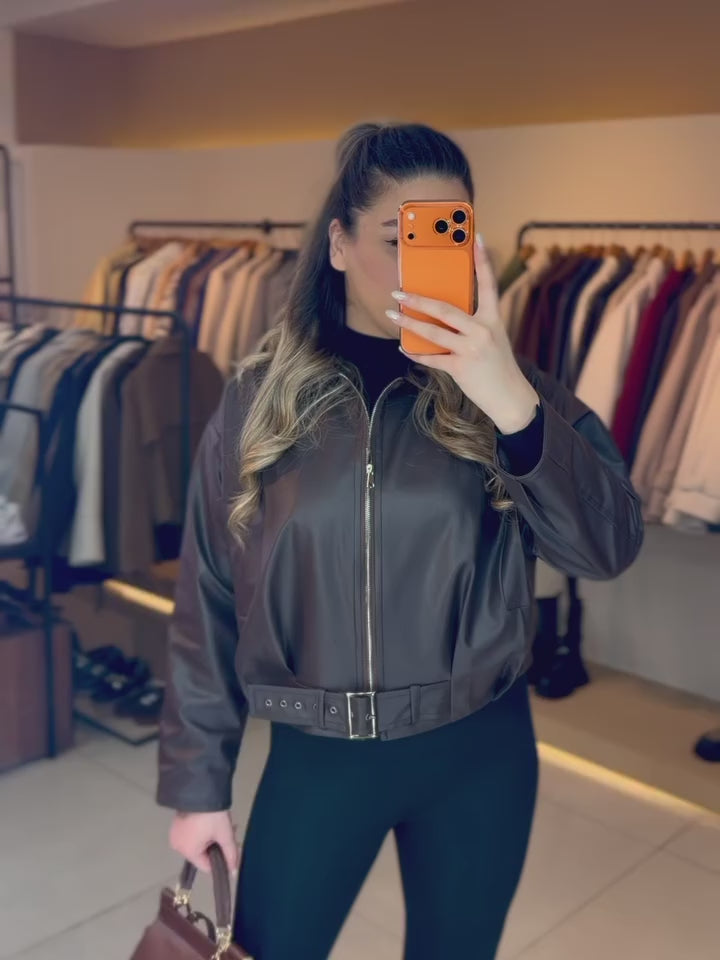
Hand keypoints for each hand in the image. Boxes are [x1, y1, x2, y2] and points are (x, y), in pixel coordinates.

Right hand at [169, 810, 238, 874]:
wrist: (201, 789)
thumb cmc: (212, 814)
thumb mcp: (225, 834)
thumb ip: (230, 854)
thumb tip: (233, 871)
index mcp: (188, 852)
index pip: (207, 866)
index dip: (221, 859)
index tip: (230, 847)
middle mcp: (178, 846)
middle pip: (202, 854)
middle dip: (217, 845)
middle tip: (229, 832)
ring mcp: (175, 835)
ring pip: (198, 844)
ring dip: (210, 837)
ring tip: (221, 824)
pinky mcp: (176, 824)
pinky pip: (191, 834)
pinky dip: (201, 831)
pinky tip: (210, 820)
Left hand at [386, 234, 538, 434]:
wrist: (510, 398)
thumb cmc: (498, 366)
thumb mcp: (492, 339)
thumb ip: (472, 324)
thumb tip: (442, 314)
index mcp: (493, 319)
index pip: (488, 284)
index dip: (483, 260)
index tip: (476, 237)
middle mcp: (482, 331)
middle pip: (445, 309)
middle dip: (418, 299)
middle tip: (398, 291)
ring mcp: (471, 350)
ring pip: (433, 332)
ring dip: (409, 323)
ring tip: (392, 314)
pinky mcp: (461, 368)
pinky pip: (432, 358)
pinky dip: (415, 353)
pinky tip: (403, 347)